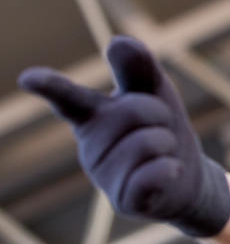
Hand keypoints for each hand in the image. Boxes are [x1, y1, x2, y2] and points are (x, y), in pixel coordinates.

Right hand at [18, 36, 229, 236]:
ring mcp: (104, 176)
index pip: (69, 98)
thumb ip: (137, 68)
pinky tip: (168, 173)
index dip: (51, 86)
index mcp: (92, 115)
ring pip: (147, 143)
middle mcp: (90, 145)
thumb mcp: (154, 92)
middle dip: (159, 114)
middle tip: (161, 128)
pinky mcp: (124, 201)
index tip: (30, 78)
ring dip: (168, 144)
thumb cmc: (161, 128)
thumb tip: (118, 41)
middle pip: (133, 111)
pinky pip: (151, 175)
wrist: (186, 177)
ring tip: (162, 154)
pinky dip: (169, 169)